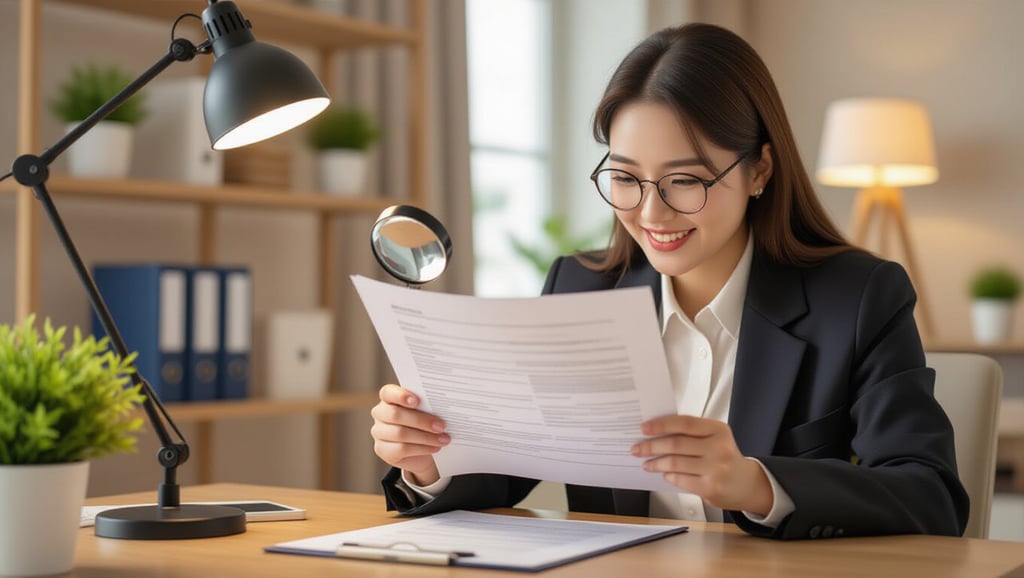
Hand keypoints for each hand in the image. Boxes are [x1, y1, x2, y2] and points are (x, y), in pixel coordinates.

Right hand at [370, 384, 448, 485]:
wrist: (422, 448)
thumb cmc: (425, 423)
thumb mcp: (427, 411)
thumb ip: (428, 406)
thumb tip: (443, 405)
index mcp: (389, 398)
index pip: (388, 393)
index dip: (401, 396)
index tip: (417, 401)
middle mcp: (380, 413)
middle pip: (395, 415)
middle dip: (421, 420)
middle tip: (441, 426)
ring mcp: (379, 432)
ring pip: (400, 433)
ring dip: (425, 437)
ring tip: (443, 439)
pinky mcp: (382, 450)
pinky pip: (401, 449)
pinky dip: (422, 448)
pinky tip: (435, 447)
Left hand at [631, 415, 771, 514]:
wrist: (748, 484)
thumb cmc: (725, 457)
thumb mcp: (715, 438)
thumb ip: (691, 433)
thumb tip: (656, 432)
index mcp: (718, 430)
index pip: (684, 423)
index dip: (661, 425)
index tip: (644, 428)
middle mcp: (719, 448)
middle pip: (676, 444)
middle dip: (651, 446)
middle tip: (637, 448)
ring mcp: (716, 469)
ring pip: (675, 463)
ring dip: (656, 463)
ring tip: (647, 463)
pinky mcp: (711, 488)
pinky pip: (680, 479)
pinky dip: (668, 476)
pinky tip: (664, 473)